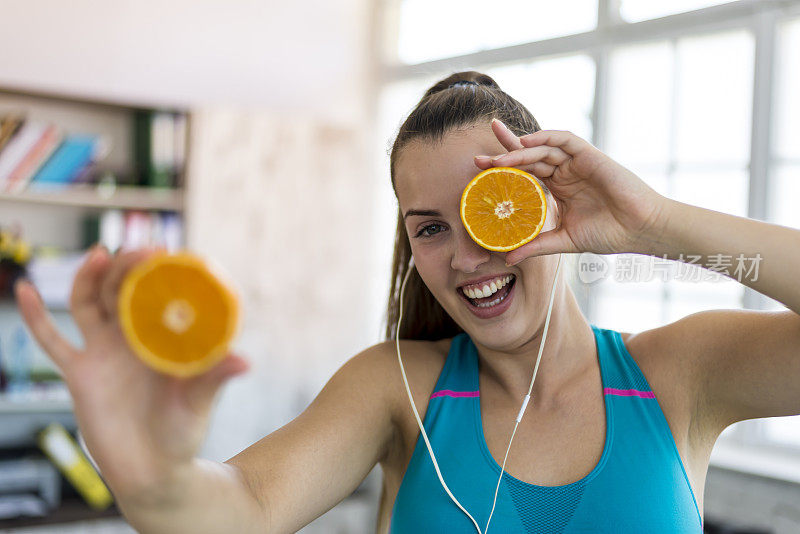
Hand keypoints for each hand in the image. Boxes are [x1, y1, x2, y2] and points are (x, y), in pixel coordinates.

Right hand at [14, 246, 247, 499]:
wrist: (152, 472)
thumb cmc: (183, 433)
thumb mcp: (200, 402)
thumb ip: (215, 379)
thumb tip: (245, 361)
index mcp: (163, 339)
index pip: (159, 294)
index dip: (159, 272)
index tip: (165, 251)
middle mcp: (133, 339)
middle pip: (123, 291)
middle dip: (128, 268)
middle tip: (139, 251)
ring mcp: (104, 352)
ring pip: (90, 303)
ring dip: (90, 277)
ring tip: (100, 254)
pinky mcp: (79, 373)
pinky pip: (52, 340)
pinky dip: (35, 315)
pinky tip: (24, 289)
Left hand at [475, 120, 669, 264]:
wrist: (639, 230)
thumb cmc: (608, 234)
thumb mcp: (564, 241)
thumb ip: (536, 245)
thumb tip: (508, 259)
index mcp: (556, 189)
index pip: (523, 174)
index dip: (502, 171)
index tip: (479, 175)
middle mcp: (563, 172)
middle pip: (527, 157)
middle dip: (502, 155)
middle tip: (477, 160)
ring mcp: (576, 162)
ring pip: (541, 149)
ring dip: (518, 150)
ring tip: (497, 157)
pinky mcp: (590, 154)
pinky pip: (564, 139)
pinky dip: (545, 137)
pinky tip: (527, 141)